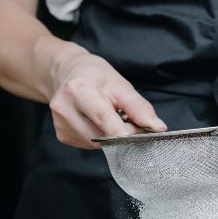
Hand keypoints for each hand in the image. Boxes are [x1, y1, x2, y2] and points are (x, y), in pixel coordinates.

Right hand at [48, 50, 166, 148]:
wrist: (67, 73)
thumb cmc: (95, 77)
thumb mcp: (120, 85)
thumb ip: (139, 108)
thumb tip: (157, 127)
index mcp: (78, 90)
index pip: (103, 118)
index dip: (124, 132)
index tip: (139, 138)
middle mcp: (64, 108)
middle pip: (102, 135)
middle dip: (120, 133)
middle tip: (125, 119)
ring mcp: (60, 125)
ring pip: (96, 144)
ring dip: (109, 137)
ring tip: (109, 118)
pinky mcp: (62, 136)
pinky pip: (89, 145)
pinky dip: (98, 138)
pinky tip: (96, 123)